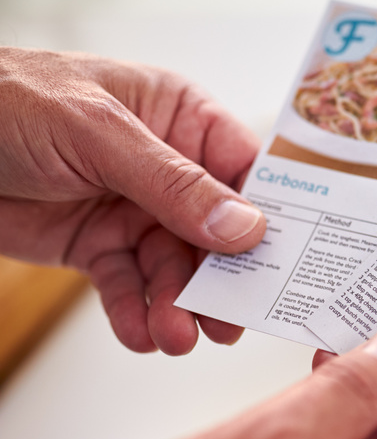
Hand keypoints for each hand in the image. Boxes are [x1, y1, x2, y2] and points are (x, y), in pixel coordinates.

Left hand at [0, 47, 266, 353]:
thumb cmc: (7, 101)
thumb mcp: (98, 134)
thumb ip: (173, 184)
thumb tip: (244, 226)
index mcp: (180, 118)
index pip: (245, 169)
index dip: (270, 214)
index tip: (287, 260)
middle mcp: (168, 167)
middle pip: (217, 231)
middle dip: (221, 278)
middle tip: (230, 320)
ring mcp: (134, 208)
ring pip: (174, 267)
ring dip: (177, 305)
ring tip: (175, 337)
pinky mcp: (98, 245)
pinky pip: (128, 286)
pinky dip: (135, 314)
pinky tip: (141, 335)